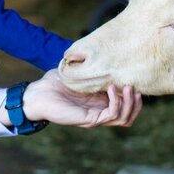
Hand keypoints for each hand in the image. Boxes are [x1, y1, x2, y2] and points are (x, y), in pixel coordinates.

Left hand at [5, 70, 141, 128]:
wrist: (37, 94)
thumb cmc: (54, 84)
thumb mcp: (78, 74)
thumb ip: (90, 69)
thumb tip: (102, 54)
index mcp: (98, 104)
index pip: (124, 108)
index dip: (134, 98)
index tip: (135, 82)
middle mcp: (98, 113)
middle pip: (128, 118)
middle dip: (136, 104)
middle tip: (135, 87)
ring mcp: (94, 118)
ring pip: (122, 119)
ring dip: (129, 103)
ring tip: (128, 87)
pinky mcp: (88, 120)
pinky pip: (110, 115)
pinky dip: (115, 102)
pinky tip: (111, 88)